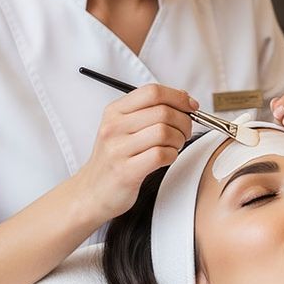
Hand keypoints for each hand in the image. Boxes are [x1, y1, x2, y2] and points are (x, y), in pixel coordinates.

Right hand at [73, 85, 197, 222]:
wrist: (92, 191)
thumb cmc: (115, 158)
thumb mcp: (123, 127)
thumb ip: (150, 110)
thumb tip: (184, 98)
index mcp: (114, 111)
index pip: (152, 92)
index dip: (178, 97)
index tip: (191, 106)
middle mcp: (114, 127)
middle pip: (163, 112)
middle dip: (184, 121)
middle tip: (185, 131)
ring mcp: (118, 149)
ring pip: (164, 132)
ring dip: (179, 140)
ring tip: (174, 146)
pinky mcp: (126, 171)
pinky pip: (161, 155)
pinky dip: (172, 155)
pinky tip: (167, 158)